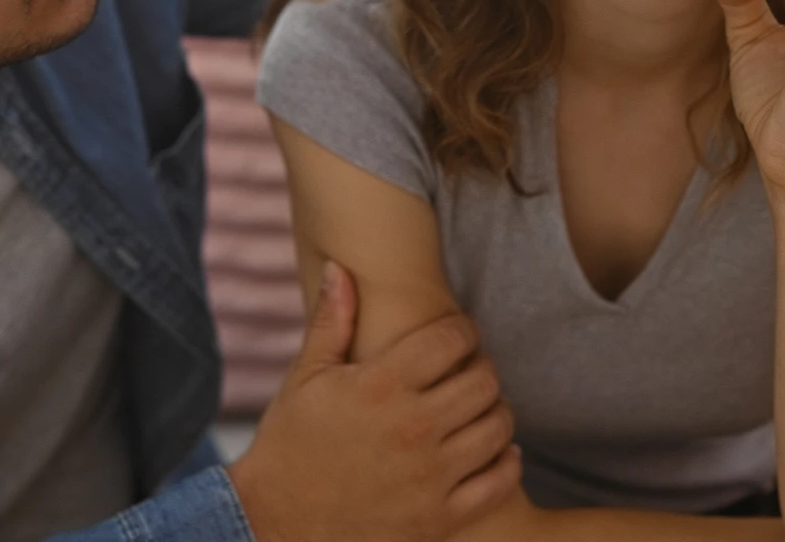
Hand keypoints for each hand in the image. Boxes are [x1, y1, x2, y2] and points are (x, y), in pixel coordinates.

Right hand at [228, 262, 521, 541]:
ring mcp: (428, 477)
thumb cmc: (290, 444)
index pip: (452, 339)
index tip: (457, 335)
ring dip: (495, 411)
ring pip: (498, 426)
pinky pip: (498, 481)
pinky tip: (493, 451)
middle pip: (484, 380)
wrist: (278, 524)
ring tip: (478, 408)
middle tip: (470, 370)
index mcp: (379, 387)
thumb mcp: (305, 379)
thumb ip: (332, 322)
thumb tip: (341, 267)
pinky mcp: (438, 518)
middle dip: (482, 367)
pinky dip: (505, 461)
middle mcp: (410, 428)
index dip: (463, 330)